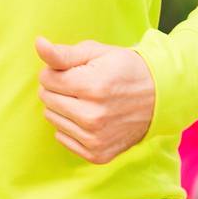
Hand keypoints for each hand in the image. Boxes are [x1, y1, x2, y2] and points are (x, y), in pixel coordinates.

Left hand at [35, 36, 154, 163]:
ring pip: (52, 119)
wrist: (159, 97)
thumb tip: (38, 44)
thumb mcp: (97, 52)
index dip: (56, 70)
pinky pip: (62, 138)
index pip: (47, 78)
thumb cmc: (124, 69)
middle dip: (57, 88)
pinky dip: (70, 127)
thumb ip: (63, 53)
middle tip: (80, 84)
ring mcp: (95, 138)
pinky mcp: (97, 154)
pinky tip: (88, 118)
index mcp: (92, 87)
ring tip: (85, 100)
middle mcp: (93, 116)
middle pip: (46, 99)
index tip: (75, 70)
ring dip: (62, 108)